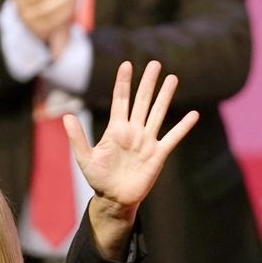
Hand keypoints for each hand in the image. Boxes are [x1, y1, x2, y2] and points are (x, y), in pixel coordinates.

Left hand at [64, 60, 197, 214]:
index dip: (124, 82)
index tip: (127, 64)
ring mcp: (147, 141)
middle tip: (155, 63)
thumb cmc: (98, 179)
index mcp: (116, 129)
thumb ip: (77, 138)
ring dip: (165, 96)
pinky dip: (183, 127)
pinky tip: (194, 115)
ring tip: (173, 78)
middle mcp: (133, 131)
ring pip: (158, 113)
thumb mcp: (84, 158)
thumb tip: (67, 116)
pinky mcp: (158, 154)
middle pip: (142, 101)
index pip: (120, 100)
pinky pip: (173, 137)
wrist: (114, 199)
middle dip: (148, 82)